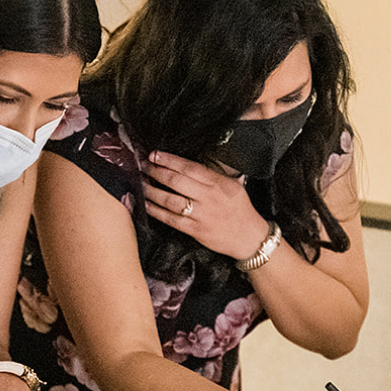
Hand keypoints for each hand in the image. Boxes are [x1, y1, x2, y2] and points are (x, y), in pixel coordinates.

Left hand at [142, 151, 268, 259]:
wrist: (249, 237)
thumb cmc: (241, 210)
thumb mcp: (233, 185)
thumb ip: (214, 174)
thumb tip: (192, 164)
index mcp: (218, 183)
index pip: (189, 167)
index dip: (169, 159)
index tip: (155, 154)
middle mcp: (208, 197)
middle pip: (176, 181)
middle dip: (156, 171)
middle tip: (143, 165)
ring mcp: (201, 215)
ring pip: (170, 200)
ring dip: (151, 190)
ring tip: (141, 183)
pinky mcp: (195, 230)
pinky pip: (170, 219)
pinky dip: (155, 211)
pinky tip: (145, 204)